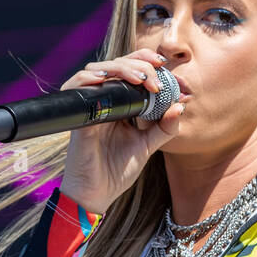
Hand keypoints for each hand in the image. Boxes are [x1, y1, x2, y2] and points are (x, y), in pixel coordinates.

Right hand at [58, 49, 185, 213]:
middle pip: (116, 65)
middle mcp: (103, 101)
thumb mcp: (147, 146)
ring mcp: (89, 107)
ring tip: (140, 78)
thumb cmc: (116, 172)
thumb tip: (181, 105)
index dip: (146, 61)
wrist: (96, 194)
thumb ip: (164, 128)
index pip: (130, 70)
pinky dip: (88, 78)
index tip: (165, 67)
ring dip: (120, 68)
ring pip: (97, 70)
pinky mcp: (77, 116)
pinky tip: (104, 79)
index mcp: (119, 105)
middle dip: (138, 63)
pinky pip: (76, 88)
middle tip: (155, 77)